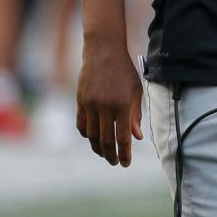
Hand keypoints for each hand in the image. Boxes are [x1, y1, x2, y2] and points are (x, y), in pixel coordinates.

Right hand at [76, 46, 142, 166]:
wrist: (103, 52)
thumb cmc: (124, 72)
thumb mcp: (136, 91)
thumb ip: (136, 115)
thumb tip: (136, 138)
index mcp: (123, 104)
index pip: (122, 136)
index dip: (124, 153)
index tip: (126, 164)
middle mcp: (105, 106)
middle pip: (105, 140)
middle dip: (111, 155)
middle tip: (115, 162)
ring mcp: (90, 104)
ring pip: (91, 135)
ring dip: (98, 148)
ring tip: (105, 154)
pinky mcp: (80, 102)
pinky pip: (81, 124)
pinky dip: (87, 135)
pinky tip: (93, 139)